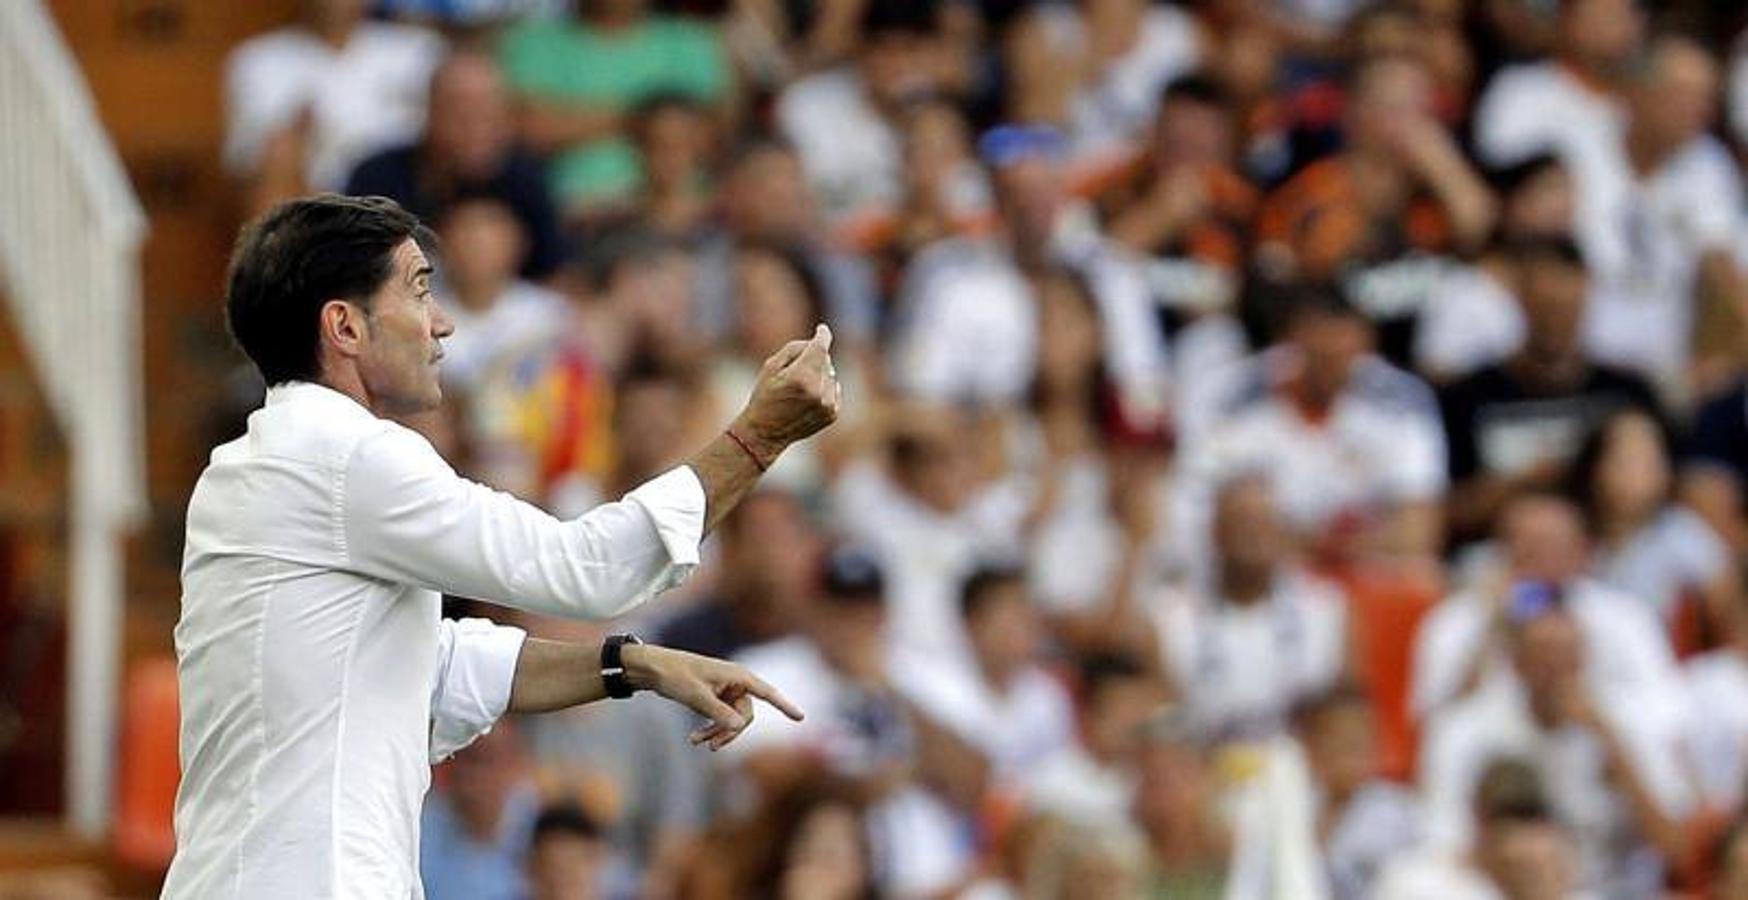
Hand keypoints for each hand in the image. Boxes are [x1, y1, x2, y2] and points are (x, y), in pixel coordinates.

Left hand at [624, 644, 804, 749]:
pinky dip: (711, 729)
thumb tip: (739, 727)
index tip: (801, 718)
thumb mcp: (695, 696)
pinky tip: (695, 739)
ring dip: (718, 733)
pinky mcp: (716, 697)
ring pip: (733, 719)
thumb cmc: (675, 676)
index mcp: (737, 675)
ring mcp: (726, 690)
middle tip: (711, 747)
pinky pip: (722, 718)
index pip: (767, 692)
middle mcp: (736, 682)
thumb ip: (718, 712)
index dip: (784, 705)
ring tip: (696, 742)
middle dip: (730, 732)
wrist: (652, 669)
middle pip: (746, 715)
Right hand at [731, 324, 840, 466]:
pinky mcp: (832, 414)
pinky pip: (834, 390)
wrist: (765, 433)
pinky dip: (824, 390)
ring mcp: (828, 404)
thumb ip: (795, 348)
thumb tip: (818, 342)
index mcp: (802, 376)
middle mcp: (818, 390)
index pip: (820, 347)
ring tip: (799, 390)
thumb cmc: (764, 396)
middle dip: (812, 359)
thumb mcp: (771, 366)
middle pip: (825, 360)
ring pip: (831, 375)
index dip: (822, 335)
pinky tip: (807, 400)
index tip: (822, 329)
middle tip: (793, 373)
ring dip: (819, 375)